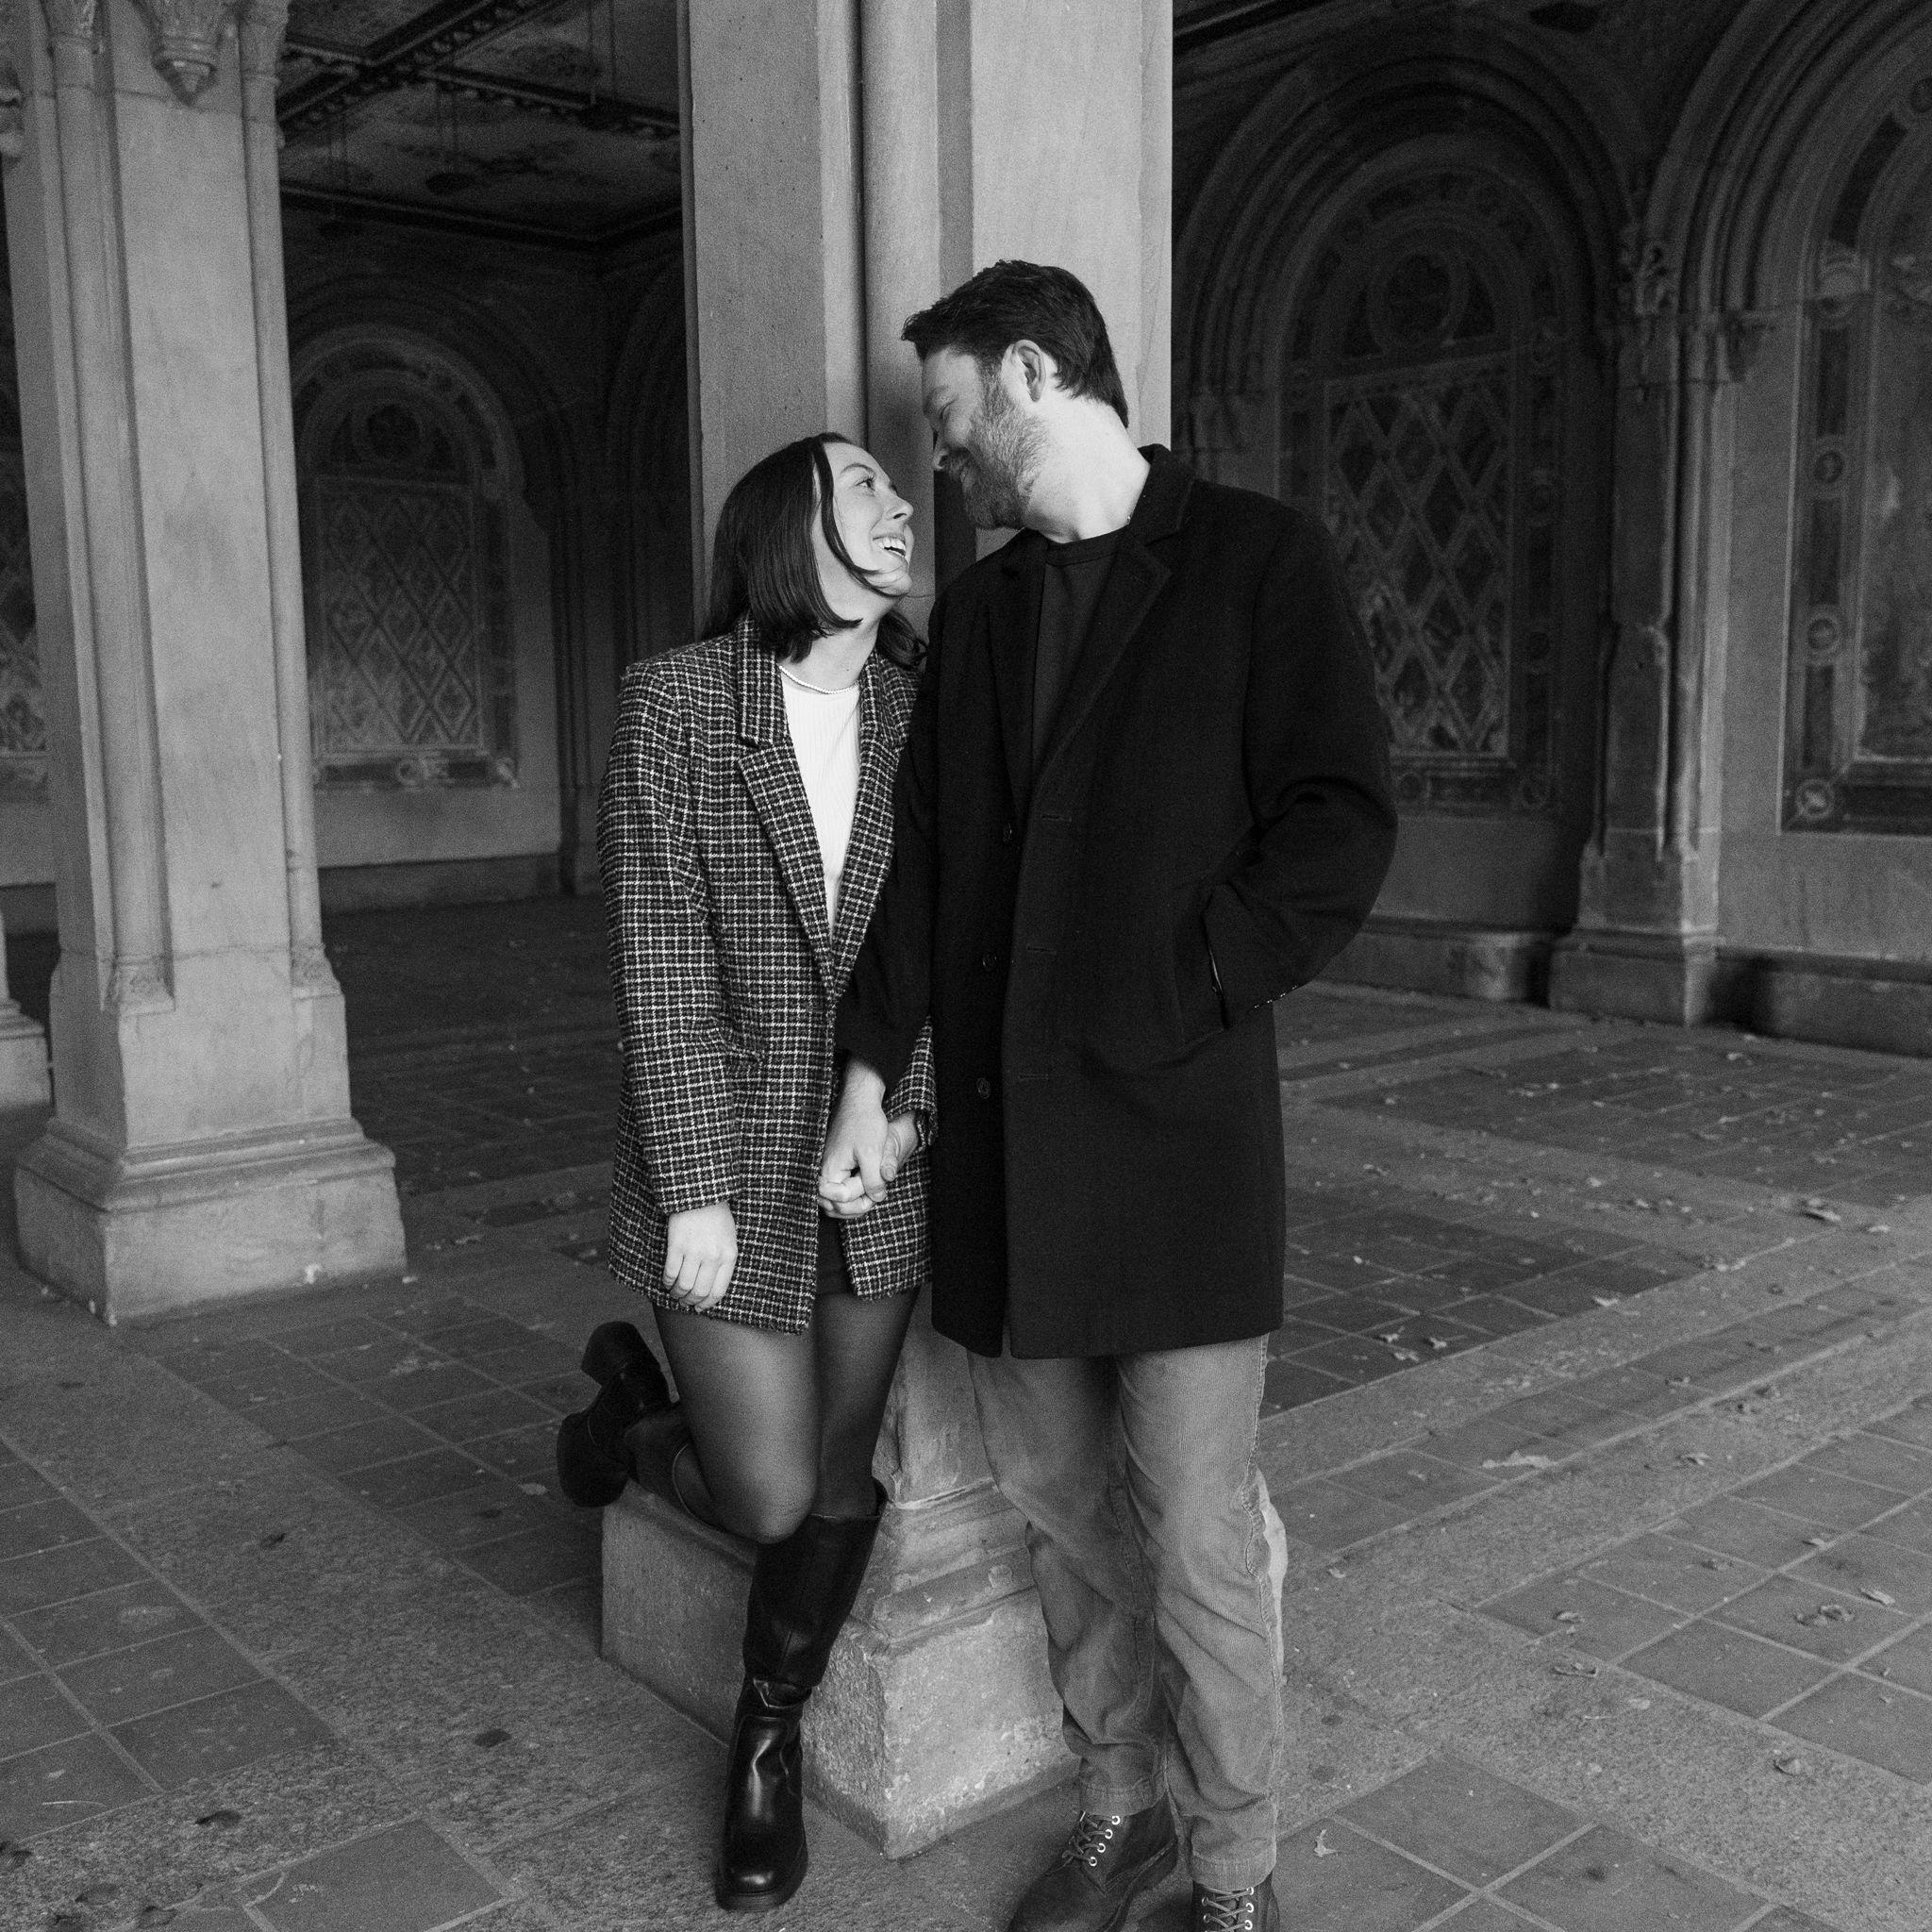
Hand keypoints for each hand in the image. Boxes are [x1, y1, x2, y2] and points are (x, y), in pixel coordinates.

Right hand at [662, 1201, 736, 1311]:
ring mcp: (694, 1251)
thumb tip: (711, 1290)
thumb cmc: (717, 1218)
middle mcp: (713, 1256)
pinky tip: (667, 1281)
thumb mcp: (730, 1240)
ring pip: (684, 1285)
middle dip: (690, 1302)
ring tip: (675, 1293)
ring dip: (677, 1294)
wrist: (702, 1194)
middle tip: (685, 1302)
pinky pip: (670, 1273)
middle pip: (699, 1292)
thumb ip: (724, 1263)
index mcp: (729, 1256)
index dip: (707, 1304)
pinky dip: (667, 1282)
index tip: (700, 1308)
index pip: (718, 1291)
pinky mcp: (677, 1245)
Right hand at [818, 1062, 910, 1218]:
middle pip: (833, 1206)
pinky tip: (867, 1186)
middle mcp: (822, 1172)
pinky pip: (838, 1189)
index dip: (859, 1201)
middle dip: (856, 1206)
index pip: (838, 1203)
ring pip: (836, 1200)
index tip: (874, 1192)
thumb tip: (875, 1199)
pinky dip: (852, 1193)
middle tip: (876, 1195)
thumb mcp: (873, 1153)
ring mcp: (826, 1169)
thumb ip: (873, 1180)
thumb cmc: (864, 1122)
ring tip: (874, 1192)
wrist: (859, 1100)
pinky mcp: (833, 1165)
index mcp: (828, 1170)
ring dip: (855, 1201)